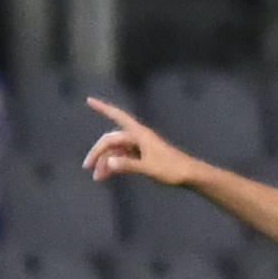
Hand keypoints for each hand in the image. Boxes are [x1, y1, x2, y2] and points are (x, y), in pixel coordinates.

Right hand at [81, 99, 200, 187]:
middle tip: (88, 168)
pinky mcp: (142, 155)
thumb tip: (108, 163)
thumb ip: (127, 165)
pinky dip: (115, 164)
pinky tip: (108, 174)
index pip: (118, 116)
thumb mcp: (148, 168)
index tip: (89, 100)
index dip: (103, 108)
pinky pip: (123, 156)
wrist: (189, 175)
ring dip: (106, 162)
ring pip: (116, 150)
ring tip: (98, 178)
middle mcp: (138, 137)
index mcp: (140, 134)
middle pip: (112, 139)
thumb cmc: (171, 169)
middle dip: (99, 152)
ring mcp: (140, 146)